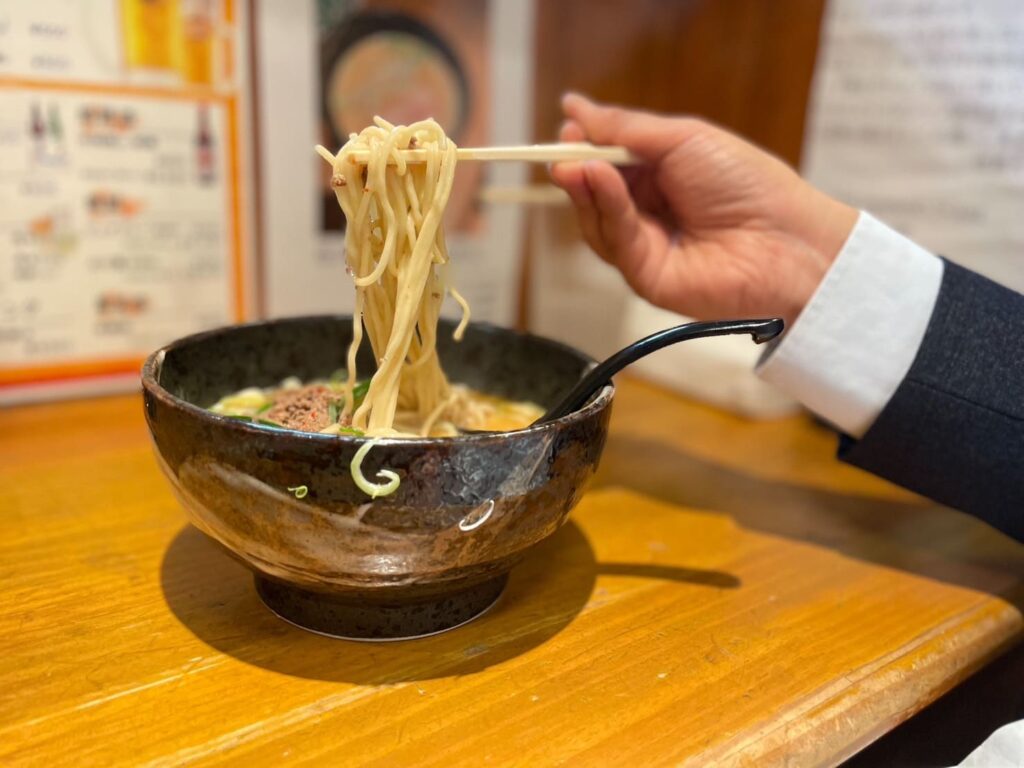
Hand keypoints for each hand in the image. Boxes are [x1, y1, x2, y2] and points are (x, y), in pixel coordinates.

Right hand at [549, 94, 857, 326]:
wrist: (784, 240)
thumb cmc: (748, 184)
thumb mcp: (683, 138)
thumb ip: (626, 129)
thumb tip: (577, 108)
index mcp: (663, 175)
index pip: (609, 161)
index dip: (586, 145)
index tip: (568, 127)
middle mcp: (650, 212)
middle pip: (595, 192)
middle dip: (577, 168)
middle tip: (563, 148)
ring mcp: (645, 246)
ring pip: (596, 219)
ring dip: (587, 188)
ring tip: (582, 164)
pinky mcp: (644, 275)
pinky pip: (614, 241)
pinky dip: (605, 209)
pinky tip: (601, 181)